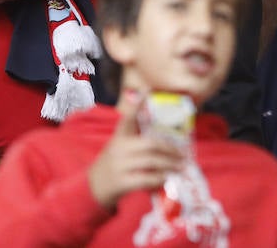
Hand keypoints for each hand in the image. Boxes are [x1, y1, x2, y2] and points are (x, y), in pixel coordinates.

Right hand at [88, 91, 184, 208]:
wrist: (93, 188)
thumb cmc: (113, 165)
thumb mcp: (119, 147)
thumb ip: (136, 139)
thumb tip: (164, 139)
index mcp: (119, 137)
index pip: (128, 118)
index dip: (137, 104)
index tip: (147, 87)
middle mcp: (118, 149)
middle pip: (150, 144)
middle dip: (170, 149)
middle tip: (183, 153)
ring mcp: (119, 166)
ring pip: (151, 161)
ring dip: (170, 164)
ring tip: (181, 166)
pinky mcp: (122, 182)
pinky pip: (146, 178)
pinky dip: (160, 178)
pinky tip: (167, 178)